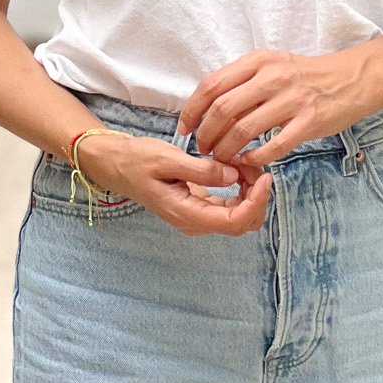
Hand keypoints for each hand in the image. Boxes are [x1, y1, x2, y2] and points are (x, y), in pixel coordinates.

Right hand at [75, 130, 271, 237]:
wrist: (118, 164)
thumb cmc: (138, 160)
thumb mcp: (168, 159)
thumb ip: (202, 170)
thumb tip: (233, 174)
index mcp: (187, 214)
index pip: (233, 221)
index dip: (255, 202)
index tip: (264, 176)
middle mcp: (195, 221)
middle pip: (242, 223)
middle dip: (256, 196)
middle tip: (252, 164)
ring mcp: (198, 216)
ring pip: (239, 216)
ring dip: (250, 192)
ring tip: (243, 162)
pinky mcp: (200, 206)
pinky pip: (230, 205)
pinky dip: (241, 189)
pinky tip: (236, 167)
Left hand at [177, 48, 378, 167]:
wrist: (350, 79)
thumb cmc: (305, 75)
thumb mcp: (272, 66)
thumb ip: (242, 82)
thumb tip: (208, 108)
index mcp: (258, 61)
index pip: (212, 85)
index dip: (192, 110)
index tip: (186, 128)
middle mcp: (272, 77)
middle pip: (223, 109)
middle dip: (206, 134)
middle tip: (203, 149)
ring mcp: (291, 100)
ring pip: (243, 130)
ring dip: (226, 150)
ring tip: (222, 159)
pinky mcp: (308, 122)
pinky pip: (272, 146)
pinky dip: (254, 158)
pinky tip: (249, 161)